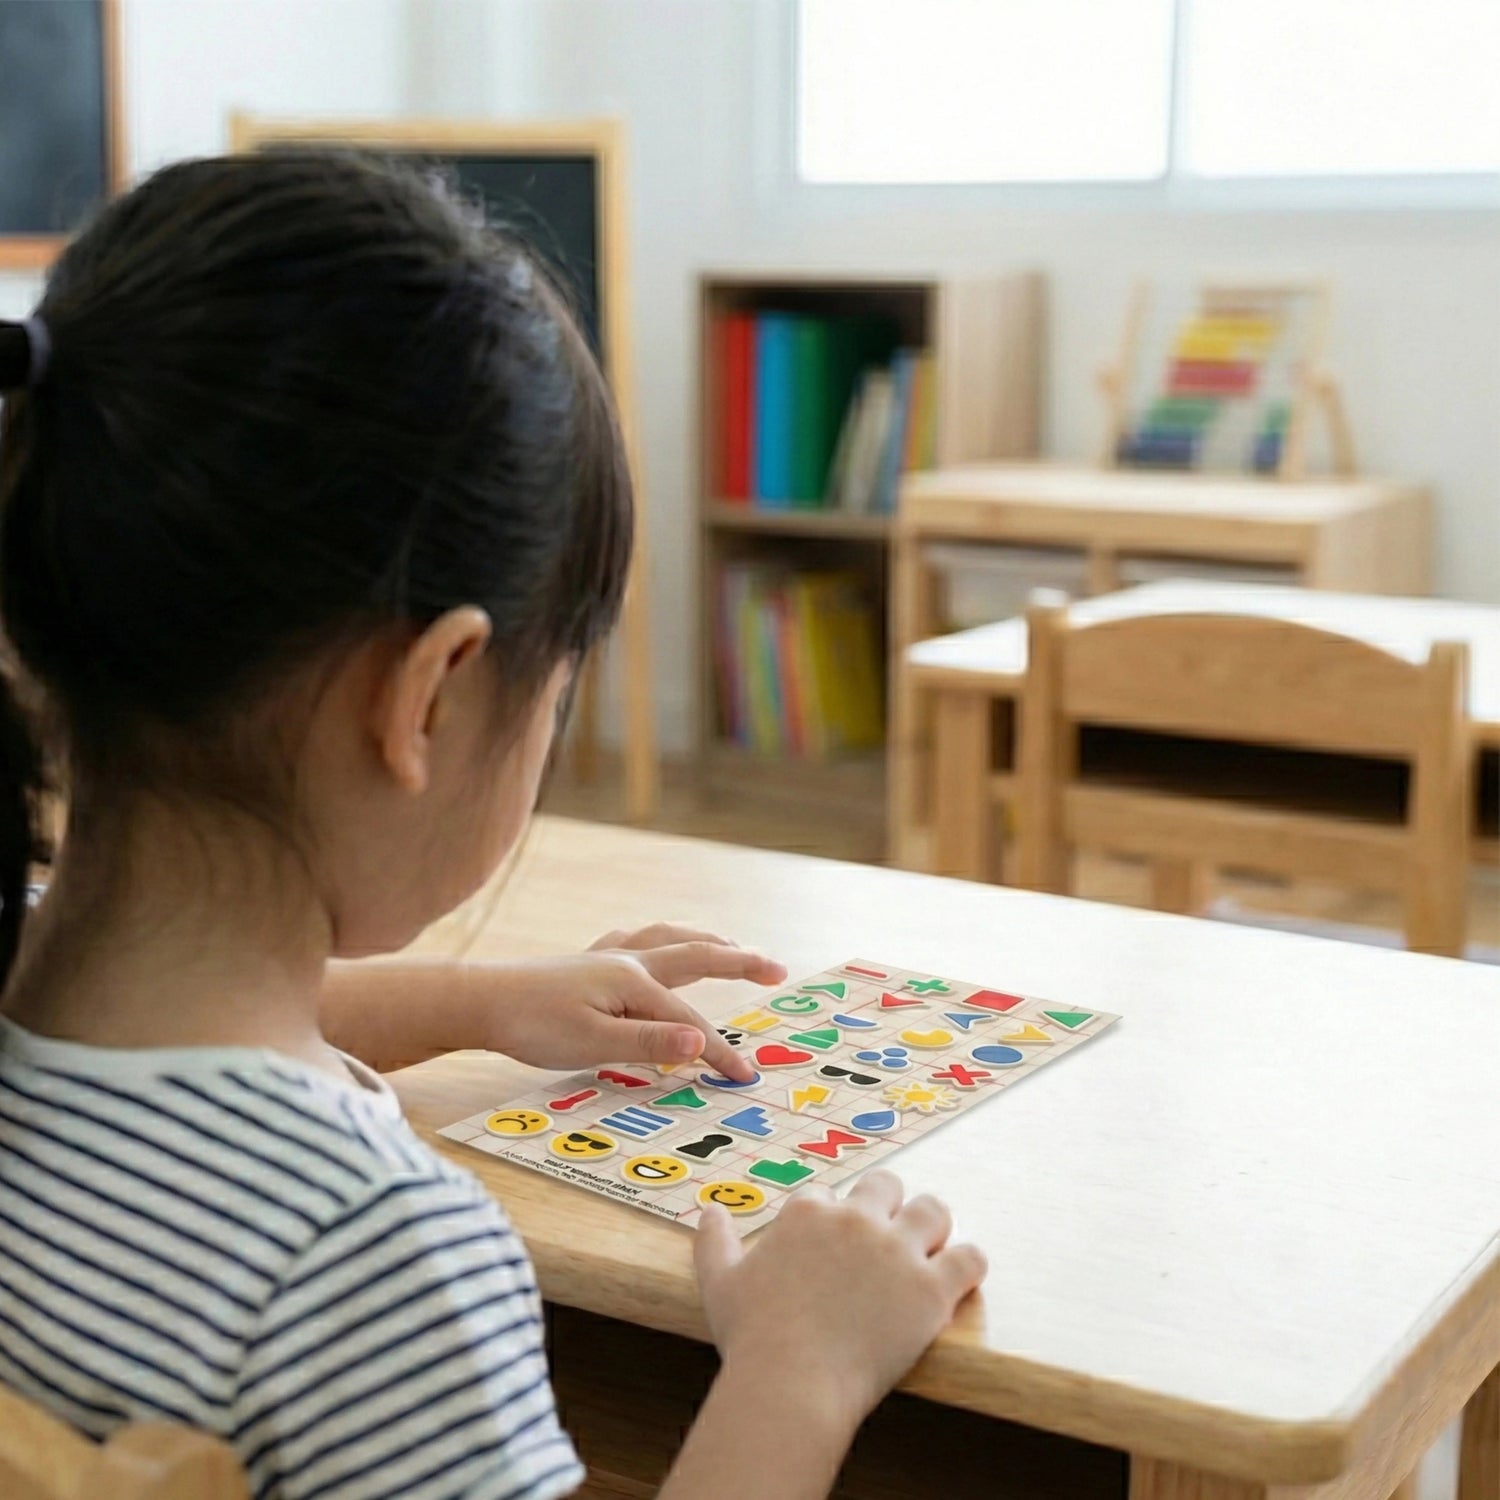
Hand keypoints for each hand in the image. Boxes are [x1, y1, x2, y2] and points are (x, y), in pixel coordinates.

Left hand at [486, 924, 784, 1079]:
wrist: (477, 1001)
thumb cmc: (531, 1026)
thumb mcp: (591, 1045)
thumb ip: (649, 1045)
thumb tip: (701, 1044)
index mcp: (634, 982)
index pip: (691, 1024)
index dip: (720, 1053)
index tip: (746, 1078)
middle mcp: (627, 960)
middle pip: (696, 955)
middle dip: (739, 961)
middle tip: (778, 967)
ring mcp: (606, 956)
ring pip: (669, 938)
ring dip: (706, 941)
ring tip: (732, 945)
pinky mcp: (586, 961)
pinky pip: (638, 940)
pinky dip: (661, 938)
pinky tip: (657, 943)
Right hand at [694, 1172, 986, 1427]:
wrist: (792, 1383)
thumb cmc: (752, 1337)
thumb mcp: (719, 1282)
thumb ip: (713, 1241)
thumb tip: (710, 1211)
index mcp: (809, 1212)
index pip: (829, 1195)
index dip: (831, 1219)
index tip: (831, 1246)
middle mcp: (856, 1220)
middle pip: (887, 1186)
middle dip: (887, 1205)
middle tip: (885, 1238)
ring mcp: (897, 1252)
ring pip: (934, 1210)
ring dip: (932, 1225)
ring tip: (928, 1248)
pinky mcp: (931, 1289)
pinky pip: (970, 1258)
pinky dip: (969, 1264)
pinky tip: (958, 1278)